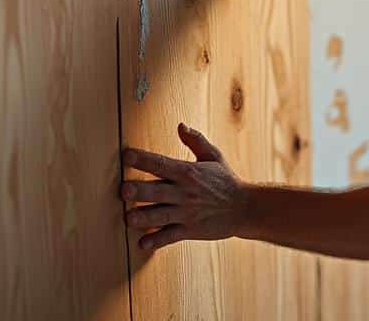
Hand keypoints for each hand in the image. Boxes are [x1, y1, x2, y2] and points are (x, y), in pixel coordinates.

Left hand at [121, 122, 248, 251]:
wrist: (245, 208)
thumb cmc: (226, 180)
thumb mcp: (214, 156)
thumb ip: (196, 140)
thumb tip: (180, 125)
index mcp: (188, 172)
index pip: (162, 164)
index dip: (144, 159)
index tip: (127, 155)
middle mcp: (185, 193)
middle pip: (157, 191)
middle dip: (140, 190)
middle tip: (123, 190)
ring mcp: (187, 213)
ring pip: (160, 215)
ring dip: (143, 217)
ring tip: (128, 218)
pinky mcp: (190, 230)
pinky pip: (170, 237)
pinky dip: (156, 241)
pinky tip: (142, 243)